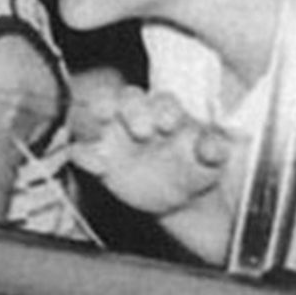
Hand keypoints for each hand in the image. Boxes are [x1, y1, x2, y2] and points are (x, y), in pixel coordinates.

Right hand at [70, 84, 234, 216]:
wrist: (178, 197)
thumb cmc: (194, 168)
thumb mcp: (210, 162)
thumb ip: (213, 151)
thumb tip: (213, 147)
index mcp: (167, 112)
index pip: (162, 100)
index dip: (164, 109)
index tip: (170, 125)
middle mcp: (138, 115)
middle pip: (128, 97)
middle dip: (133, 109)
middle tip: (142, 131)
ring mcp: (115, 133)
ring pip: (98, 111)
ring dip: (97, 114)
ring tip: (100, 124)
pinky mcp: (98, 156)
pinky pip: (82, 149)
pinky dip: (84, 155)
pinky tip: (96, 167)